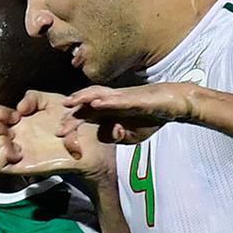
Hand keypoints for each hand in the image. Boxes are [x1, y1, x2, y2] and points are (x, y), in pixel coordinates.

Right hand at [0, 91, 111, 178]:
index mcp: (16, 123)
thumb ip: (31, 97)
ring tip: (12, 140)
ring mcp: (15, 154)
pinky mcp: (21, 167)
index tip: (16, 114)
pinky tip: (18, 151)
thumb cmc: (74, 120)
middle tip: (12, 126)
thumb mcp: (50, 99)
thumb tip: (18, 111)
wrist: (90, 139)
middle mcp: (12, 138)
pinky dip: (1, 155)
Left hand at [62, 83, 199, 144]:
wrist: (173, 104)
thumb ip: (116, 137)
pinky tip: (96, 103)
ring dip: (83, 99)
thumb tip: (110, 134)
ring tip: (70, 103)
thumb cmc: (150, 118)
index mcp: (107, 112)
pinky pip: (118, 99)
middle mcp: (110, 102)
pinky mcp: (134, 97)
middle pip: (86, 107)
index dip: (72, 126)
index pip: (84, 118)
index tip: (61, 137)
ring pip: (97, 95)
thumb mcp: (130, 136)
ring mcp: (121, 98)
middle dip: (72, 118)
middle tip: (59, 130)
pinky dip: (106, 100)